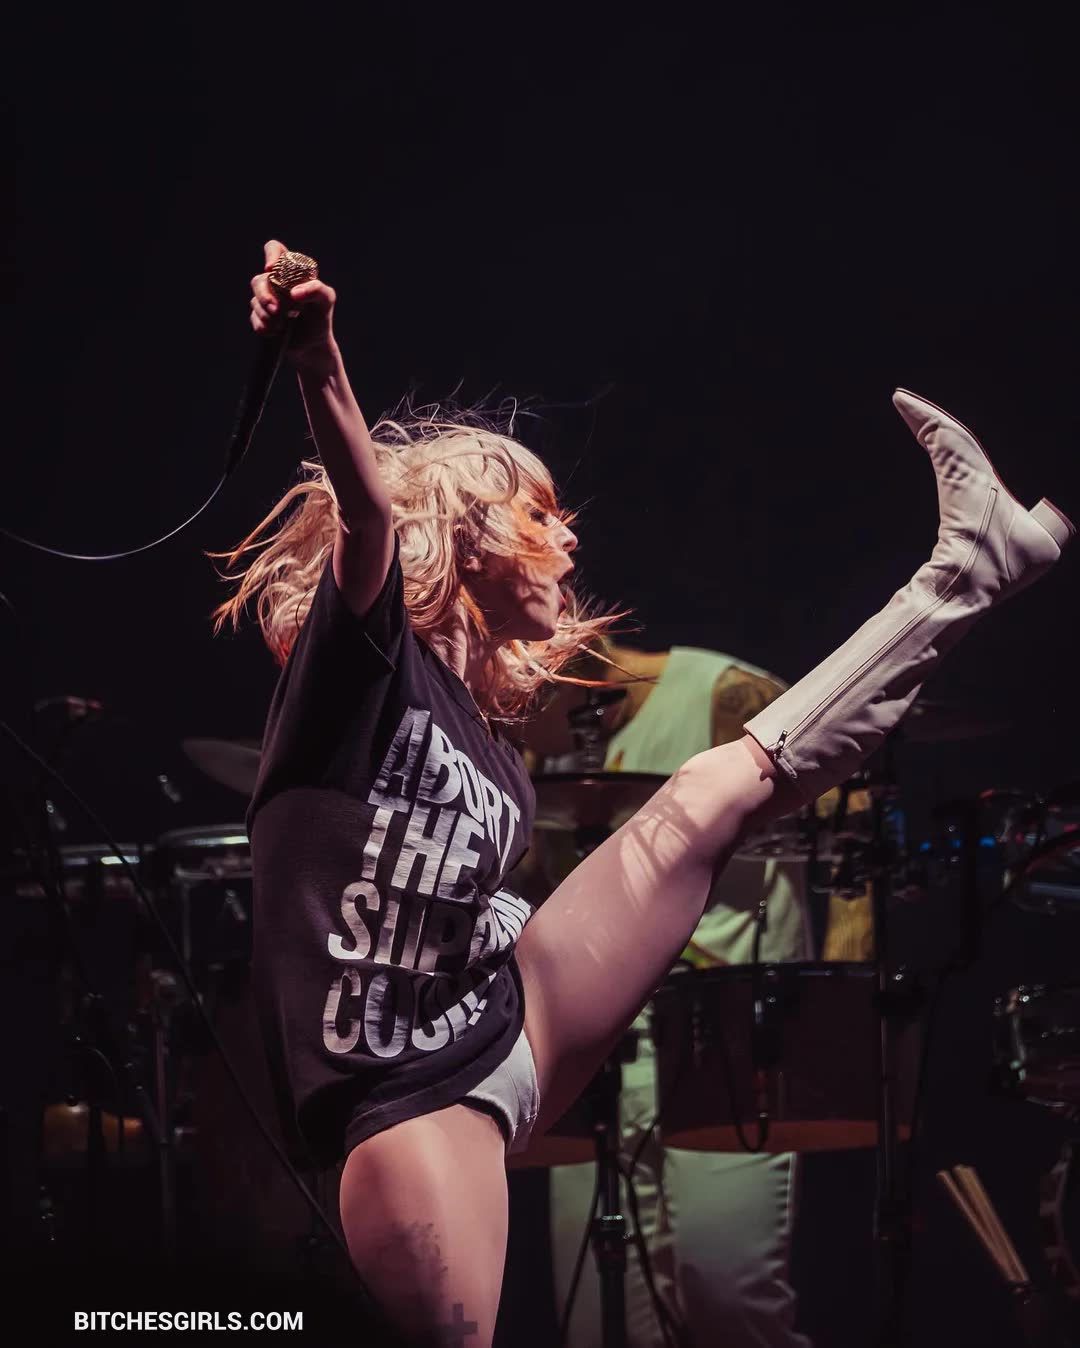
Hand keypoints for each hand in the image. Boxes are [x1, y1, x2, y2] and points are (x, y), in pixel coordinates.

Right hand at [249, 239, 339, 375]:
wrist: (313, 346)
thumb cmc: (320, 318)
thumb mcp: (326, 301)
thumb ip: (317, 290)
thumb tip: (294, 292)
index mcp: (290, 272)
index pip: (275, 249)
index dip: (270, 254)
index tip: (271, 269)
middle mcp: (275, 283)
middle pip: (259, 280)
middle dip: (264, 296)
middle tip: (276, 310)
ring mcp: (265, 300)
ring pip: (255, 301)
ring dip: (267, 315)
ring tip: (282, 326)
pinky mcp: (260, 317)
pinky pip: (255, 319)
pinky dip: (265, 327)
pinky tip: (277, 332)